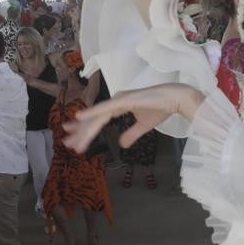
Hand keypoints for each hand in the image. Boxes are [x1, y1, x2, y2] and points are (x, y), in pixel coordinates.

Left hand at [63, 83, 204, 152]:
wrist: (176, 98)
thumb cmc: (162, 108)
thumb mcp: (144, 126)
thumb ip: (131, 134)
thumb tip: (122, 145)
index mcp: (118, 105)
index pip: (97, 119)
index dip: (84, 129)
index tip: (73, 139)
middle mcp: (115, 100)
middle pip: (93, 119)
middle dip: (79, 132)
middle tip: (67, 144)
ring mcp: (118, 99)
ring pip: (96, 117)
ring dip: (83, 130)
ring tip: (72, 142)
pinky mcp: (124, 100)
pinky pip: (105, 108)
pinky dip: (92, 112)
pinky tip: (79, 117)